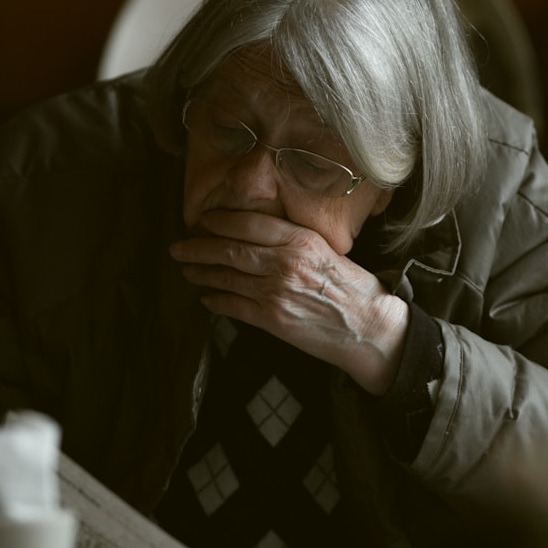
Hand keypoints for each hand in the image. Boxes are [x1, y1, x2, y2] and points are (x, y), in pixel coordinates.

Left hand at [170, 210, 408, 394]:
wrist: (370, 326)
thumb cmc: (353, 288)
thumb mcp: (327, 251)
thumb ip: (294, 242)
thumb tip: (258, 236)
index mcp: (302, 240)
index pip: (250, 223)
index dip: (220, 220)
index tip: (203, 220)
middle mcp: (286, 262)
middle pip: (230, 249)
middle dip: (198, 247)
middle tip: (178, 246)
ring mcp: (277, 292)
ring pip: (227, 278)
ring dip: (202, 273)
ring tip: (187, 271)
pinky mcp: (274, 320)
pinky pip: (234, 307)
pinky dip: (216, 302)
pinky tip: (206, 299)